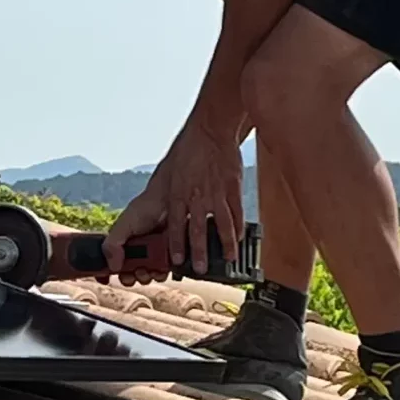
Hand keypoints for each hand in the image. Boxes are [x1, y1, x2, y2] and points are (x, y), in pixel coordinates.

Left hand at [107, 119, 244, 279]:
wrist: (211, 130)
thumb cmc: (187, 149)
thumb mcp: (169, 172)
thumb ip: (167, 194)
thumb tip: (160, 212)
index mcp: (179, 193)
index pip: (176, 226)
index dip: (176, 245)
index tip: (177, 260)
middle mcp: (197, 197)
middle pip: (198, 230)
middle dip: (199, 252)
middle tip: (199, 269)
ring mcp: (217, 193)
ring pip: (221, 225)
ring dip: (225, 245)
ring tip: (227, 259)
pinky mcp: (233, 188)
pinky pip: (236, 213)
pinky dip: (238, 228)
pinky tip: (239, 239)